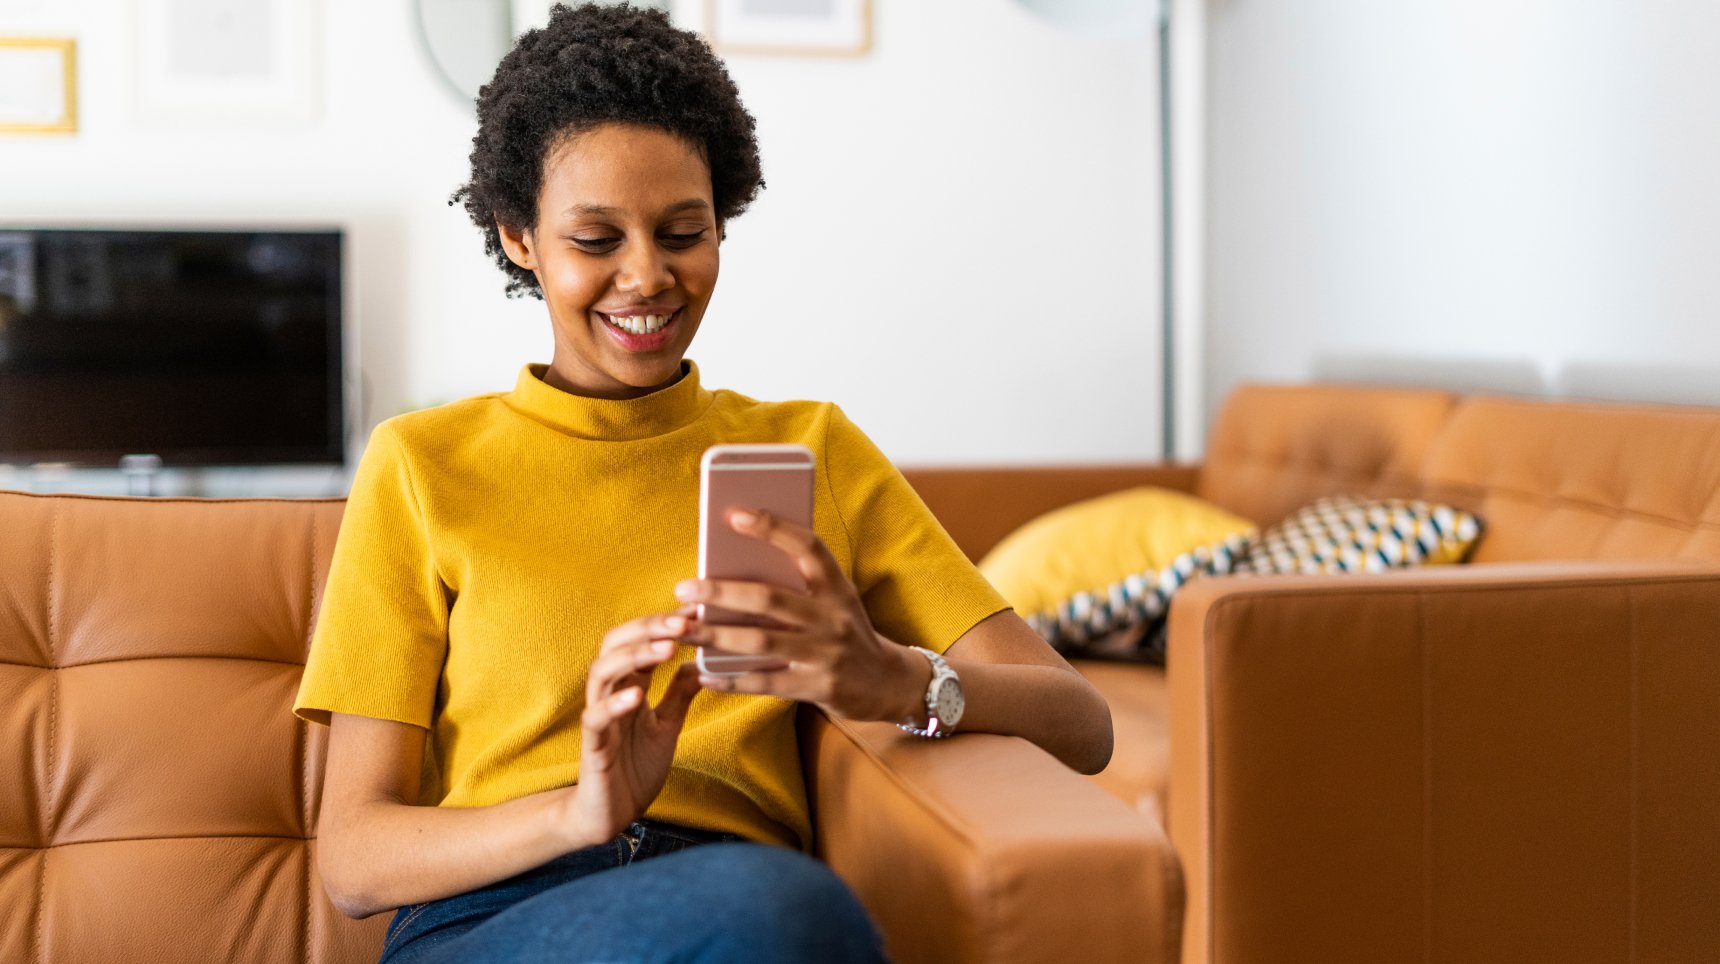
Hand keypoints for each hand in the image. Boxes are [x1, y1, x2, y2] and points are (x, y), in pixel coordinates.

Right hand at [557, 611, 702, 848]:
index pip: (642, 640)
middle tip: (683, 621)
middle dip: (649, 628)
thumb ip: (679, 693)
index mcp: (630, 686)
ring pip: (602, 672)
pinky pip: (596, 718)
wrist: (612, 814)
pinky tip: (637, 695)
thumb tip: (701, 661)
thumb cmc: (636, 767)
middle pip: (617, 644)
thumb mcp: (668, 725)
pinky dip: (614, 704)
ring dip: (633, 656)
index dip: (666, 622)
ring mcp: (599, 717)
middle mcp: (611, 694)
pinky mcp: (592, 746)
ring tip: (666, 647)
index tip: (697, 607)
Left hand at [675, 508, 926, 723]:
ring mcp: (827, 653)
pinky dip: (733, 679)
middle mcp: (834, 617)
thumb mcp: (836, 600)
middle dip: (721, 592)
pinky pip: (766, 683)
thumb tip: (736, 565)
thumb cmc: (846, 631)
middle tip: (684, 587)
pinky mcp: (819, 687)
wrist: (887, 683)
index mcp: (838, 586)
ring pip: (761, 641)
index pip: (808, 547)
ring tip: (683, 630)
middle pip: (770, 598)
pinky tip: (706, 674)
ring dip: (716, 635)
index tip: (733, 515)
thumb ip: (799, 583)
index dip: (772, 528)